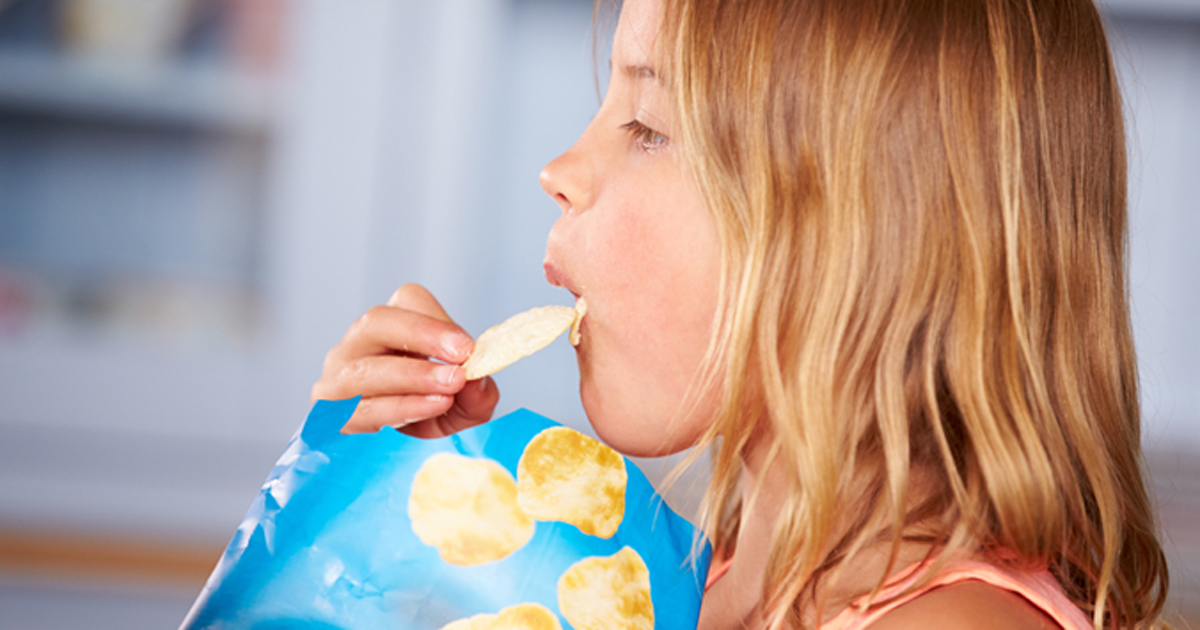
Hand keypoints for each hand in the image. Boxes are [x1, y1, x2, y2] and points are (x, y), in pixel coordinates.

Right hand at [311, 284, 498, 437]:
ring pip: (364, 368)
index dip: (436, 321)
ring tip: (450, 388)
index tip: (467, 347)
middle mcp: (358, 345)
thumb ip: (476, 396)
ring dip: (412, 376)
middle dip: (421, 337)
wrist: (392, 463)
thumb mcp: (463, 409)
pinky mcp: (328, 414)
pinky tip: (427, 409)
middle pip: (377, 322)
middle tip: (461, 358)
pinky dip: (397, 408)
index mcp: (393, 328)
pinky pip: (359, 408)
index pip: (408, 300)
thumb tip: (479, 382)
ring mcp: (337, 378)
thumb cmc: (430, 420)